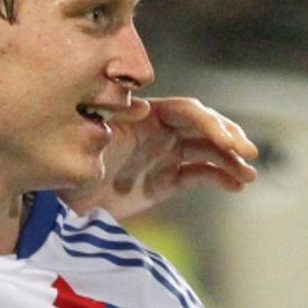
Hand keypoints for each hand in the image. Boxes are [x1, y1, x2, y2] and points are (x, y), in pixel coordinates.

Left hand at [62, 96, 257, 219]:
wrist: (58, 200)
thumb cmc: (70, 162)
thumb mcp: (89, 138)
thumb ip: (114, 120)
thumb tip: (144, 107)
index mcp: (144, 115)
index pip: (186, 111)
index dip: (208, 122)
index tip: (226, 139)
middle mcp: (159, 131)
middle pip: (203, 127)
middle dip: (228, 138)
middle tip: (248, 154)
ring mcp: (164, 156)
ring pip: (206, 152)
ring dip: (230, 161)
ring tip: (248, 176)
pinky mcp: (165, 182)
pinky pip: (197, 176)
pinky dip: (218, 178)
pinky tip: (235, 185)